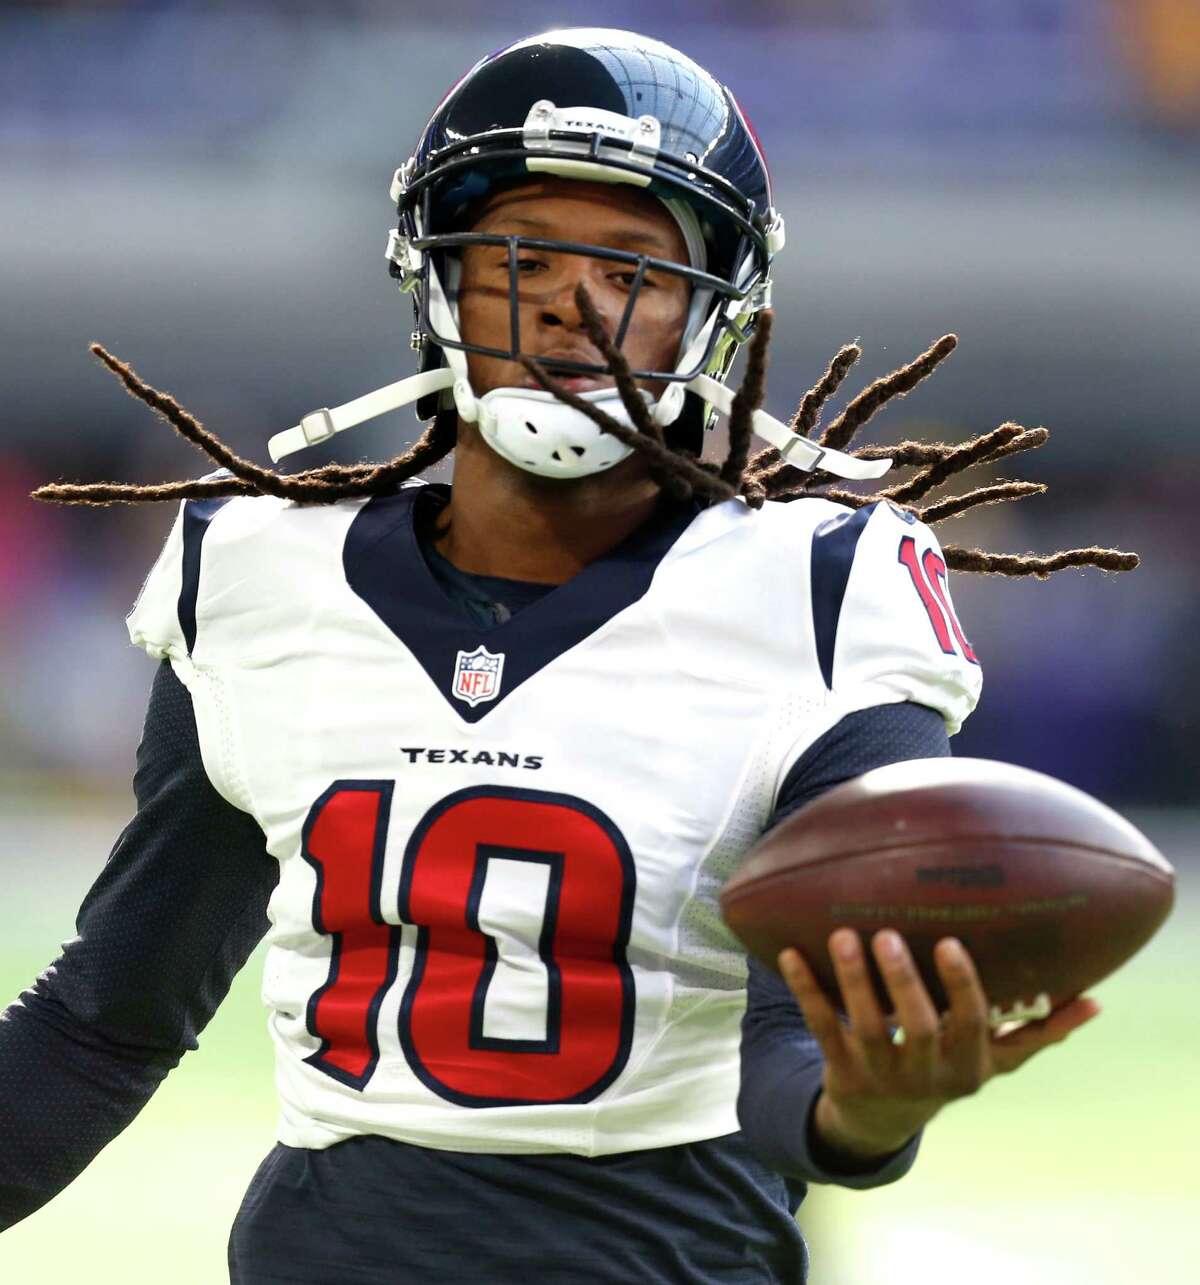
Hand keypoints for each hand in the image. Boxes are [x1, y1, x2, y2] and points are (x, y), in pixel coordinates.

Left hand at [779, 928, 1101, 1159]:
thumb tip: (1095, 1002)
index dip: (961, 988)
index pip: (970, 1026)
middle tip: (888, 934)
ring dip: (853, 981)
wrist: (882, 1122)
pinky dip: (806, 991)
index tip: (952, 944)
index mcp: (967, 1066)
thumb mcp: (994, 1060)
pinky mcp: (839, 1071)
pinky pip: (820, 1027)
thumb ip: (1040, 1032)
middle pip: (915, 1027)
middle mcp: (925, 1075)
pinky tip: (791, 954)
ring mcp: (879, 1075)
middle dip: (901, 982)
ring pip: (863, 1027)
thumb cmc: (946, 1068)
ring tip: (843, 934)